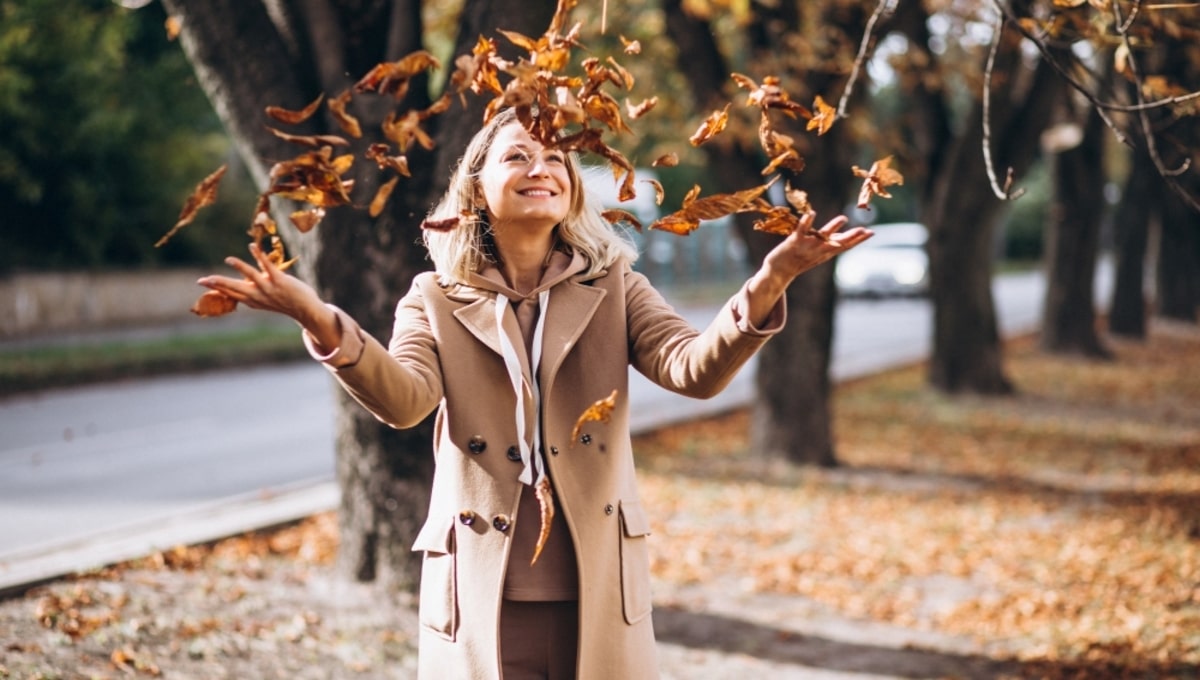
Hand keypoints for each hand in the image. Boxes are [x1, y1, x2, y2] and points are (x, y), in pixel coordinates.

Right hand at [197, 243, 339, 348]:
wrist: (306, 309)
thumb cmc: (284, 303)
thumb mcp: (264, 301)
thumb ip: (250, 295)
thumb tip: (238, 292)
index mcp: (252, 300)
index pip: (230, 293)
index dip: (216, 287)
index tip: (202, 282)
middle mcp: (258, 295)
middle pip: (234, 288)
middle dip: (218, 283)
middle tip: (203, 279)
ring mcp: (269, 288)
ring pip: (251, 276)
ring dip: (240, 267)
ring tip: (228, 259)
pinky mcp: (280, 280)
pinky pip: (267, 266)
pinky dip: (259, 256)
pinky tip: (252, 246)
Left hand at [763, 212, 872, 281]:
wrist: (778, 272)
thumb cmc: (800, 260)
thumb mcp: (820, 254)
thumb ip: (833, 245)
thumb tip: (848, 239)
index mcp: (826, 253)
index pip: (845, 246)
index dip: (859, 240)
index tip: (872, 233)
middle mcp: (819, 250)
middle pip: (838, 244)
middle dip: (852, 237)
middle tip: (865, 230)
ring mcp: (807, 246)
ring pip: (822, 236)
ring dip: (832, 228)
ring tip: (843, 218)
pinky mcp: (794, 242)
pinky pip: (801, 230)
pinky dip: (807, 222)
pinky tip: (812, 213)